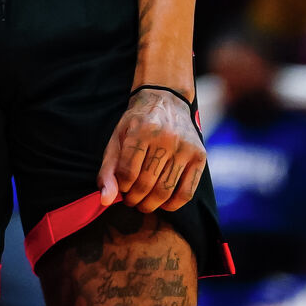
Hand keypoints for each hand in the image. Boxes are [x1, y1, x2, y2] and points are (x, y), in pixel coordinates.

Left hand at [98, 87, 206, 212]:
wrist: (166, 99)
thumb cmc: (137, 123)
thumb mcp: (117, 139)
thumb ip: (108, 170)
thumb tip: (105, 200)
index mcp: (141, 131)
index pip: (127, 173)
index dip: (121, 187)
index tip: (121, 188)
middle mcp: (165, 138)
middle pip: (146, 184)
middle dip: (134, 198)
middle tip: (131, 199)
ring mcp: (185, 147)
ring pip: (165, 191)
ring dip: (150, 204)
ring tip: (143, 202)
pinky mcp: (199, 156)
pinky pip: (187, 192)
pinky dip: (173, 205)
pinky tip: (163, 203)